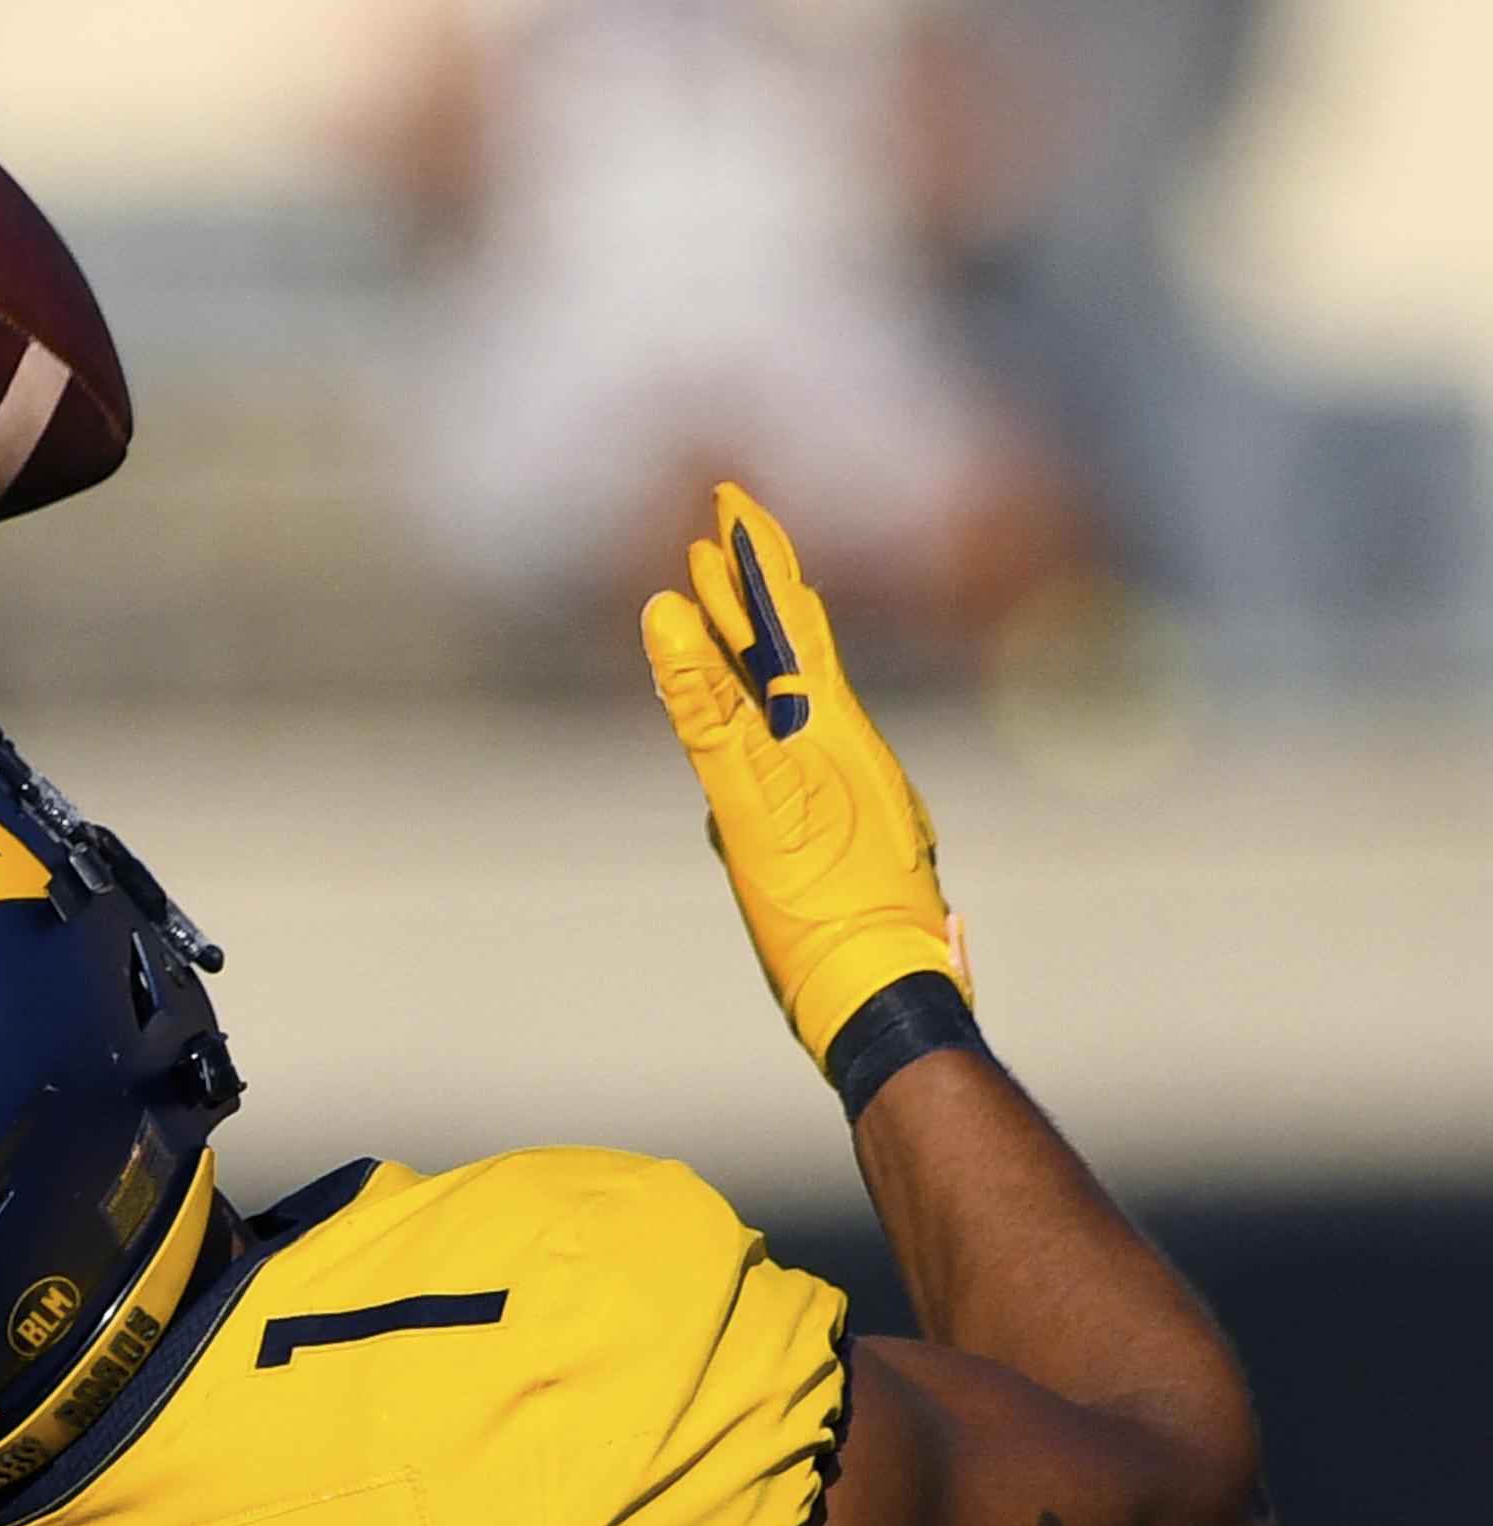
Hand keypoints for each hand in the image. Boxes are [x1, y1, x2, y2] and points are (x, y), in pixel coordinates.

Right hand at [642, 483, 969, 1069]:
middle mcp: (850, 752)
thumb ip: (706, 710)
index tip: (731, 498)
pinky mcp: (844, 840)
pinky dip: (771, 729)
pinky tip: (759, 757)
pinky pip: (799, 761)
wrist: (886, 1004)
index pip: (788, 619)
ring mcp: (851, 795)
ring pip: (797, 708)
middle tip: (714, 544)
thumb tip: (663, 614)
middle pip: (793, 655)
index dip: (757, 556)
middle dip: (749, 597)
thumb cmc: (820, 911)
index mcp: (834, 731)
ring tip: (732, 624)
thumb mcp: (750, 805)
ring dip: (758, 659)